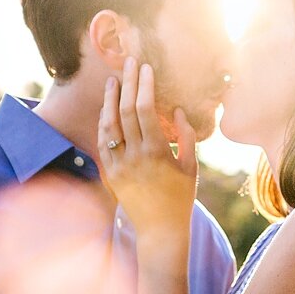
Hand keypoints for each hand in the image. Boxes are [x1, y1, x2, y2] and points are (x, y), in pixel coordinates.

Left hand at [98, 57, 196, 242]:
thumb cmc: (181, 198)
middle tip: (129, 63)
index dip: (143, 85)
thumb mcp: (191, 167)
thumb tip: (178, 110)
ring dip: (109, 99)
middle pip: (125, 110)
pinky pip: (103, 142)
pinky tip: (107, 109)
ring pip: (108, 124)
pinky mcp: (109, 173)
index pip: (144, 109)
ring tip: (113, 80)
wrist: (160, 230)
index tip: (146, 68)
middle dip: (127, 83)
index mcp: (155, 152)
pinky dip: (104, 122)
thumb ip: (186, 137)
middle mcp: (133, 156)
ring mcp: (118, 165)